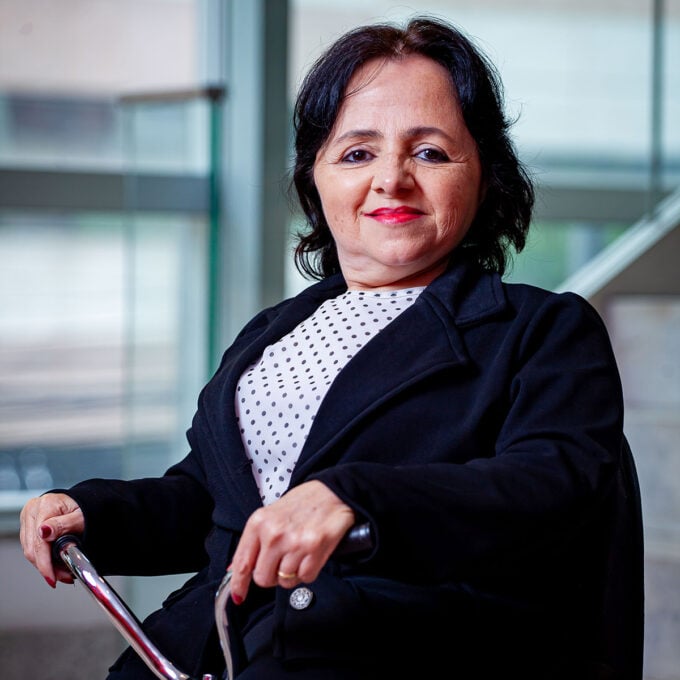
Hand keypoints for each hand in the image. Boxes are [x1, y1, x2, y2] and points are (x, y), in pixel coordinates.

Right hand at [19, 493, 84, 587]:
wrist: (81, 502)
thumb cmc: (83, 507)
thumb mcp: (80, 515)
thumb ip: (63, 524)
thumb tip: (44, 532)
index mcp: (45, 505)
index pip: (39, 541)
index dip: (45, 563)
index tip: (53, 577)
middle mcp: (33, 511)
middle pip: (32, 548)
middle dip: (47, 567)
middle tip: (63, 577)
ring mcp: (28, 519)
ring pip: (30, 551)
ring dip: (45, 565)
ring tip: (62, 571)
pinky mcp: (28, 527)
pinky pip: (31, 547)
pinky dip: (43, 558)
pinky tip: (54, 563)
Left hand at [229, 480, 354, 603]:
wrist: (332, 491)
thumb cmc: (302, 503)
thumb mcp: (270, 515)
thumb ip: (254, 542)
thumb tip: (237, 569)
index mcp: (259, 523)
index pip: (242, 563)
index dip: (238, 584)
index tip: (238, 596)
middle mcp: (274, 534)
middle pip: (263, 578)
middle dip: (272, 575)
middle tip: (281, 561)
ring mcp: (294, 543)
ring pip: (285, 581)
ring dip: (292, 573)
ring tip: (299, 552)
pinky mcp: (314, 549)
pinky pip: (305, 578)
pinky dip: (308, 570)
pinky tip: (310, 554)